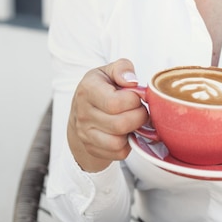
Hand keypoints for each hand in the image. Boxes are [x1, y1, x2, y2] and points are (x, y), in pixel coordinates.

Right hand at [67, 58, 148, 172]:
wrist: (81, 111)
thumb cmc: (101, 88)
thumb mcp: (109, 71)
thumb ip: (122, 68)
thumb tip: (132, 82)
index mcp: (88, 89)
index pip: (115, 102)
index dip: (134, 100)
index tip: (137, 96)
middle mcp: (83, 113)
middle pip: (120, 124)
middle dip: (139, 116)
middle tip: (141, 109)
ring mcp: (85, 134)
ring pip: (118, 142)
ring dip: (133, 131)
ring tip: (134, 120)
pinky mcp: (92, 148)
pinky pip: (118, 153)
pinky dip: (128, 144)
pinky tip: (128, 131)